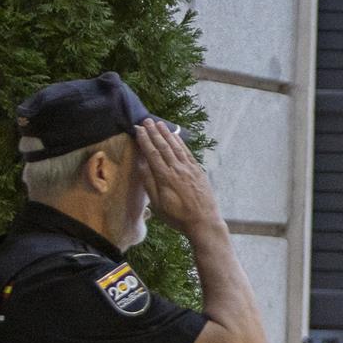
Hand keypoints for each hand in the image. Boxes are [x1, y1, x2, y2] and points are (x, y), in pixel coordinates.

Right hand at [134, 119, 221, 234]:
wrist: (203, 221)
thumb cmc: (177, 216)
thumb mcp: (158, 204)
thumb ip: (149, 183)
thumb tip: (140, 165)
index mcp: (165, 177)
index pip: (152, 153)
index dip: (145, 140)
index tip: (138, 130)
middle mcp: (177, 169)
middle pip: (163, 146)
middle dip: (154, 132)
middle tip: (146, 120)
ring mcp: (189, 169)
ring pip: (176, 147)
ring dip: (167, 134)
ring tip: (159, 123)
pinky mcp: (198, 171)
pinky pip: (187, 152)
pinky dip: (180, 142)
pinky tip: (175, 136)